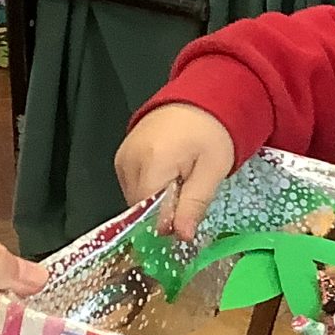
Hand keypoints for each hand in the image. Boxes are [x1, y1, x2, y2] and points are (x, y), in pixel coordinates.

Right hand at [113, 102, 235, 237]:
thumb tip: (181, 236)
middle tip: (189, 192)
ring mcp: (122, 157)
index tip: (187, 219)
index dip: (169, 221)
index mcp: (152, 163)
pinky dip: (150, 188)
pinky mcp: (122, 156)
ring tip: (181, 179)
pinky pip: (132, 185)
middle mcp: (129, 160)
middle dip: (164, 211)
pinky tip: (169, 174)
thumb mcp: (212, 170)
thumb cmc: (212, 132)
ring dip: (157, 200)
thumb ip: (194, 204)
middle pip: (140, 208)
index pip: (148, 213)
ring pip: (135, 199)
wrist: (201, 98)